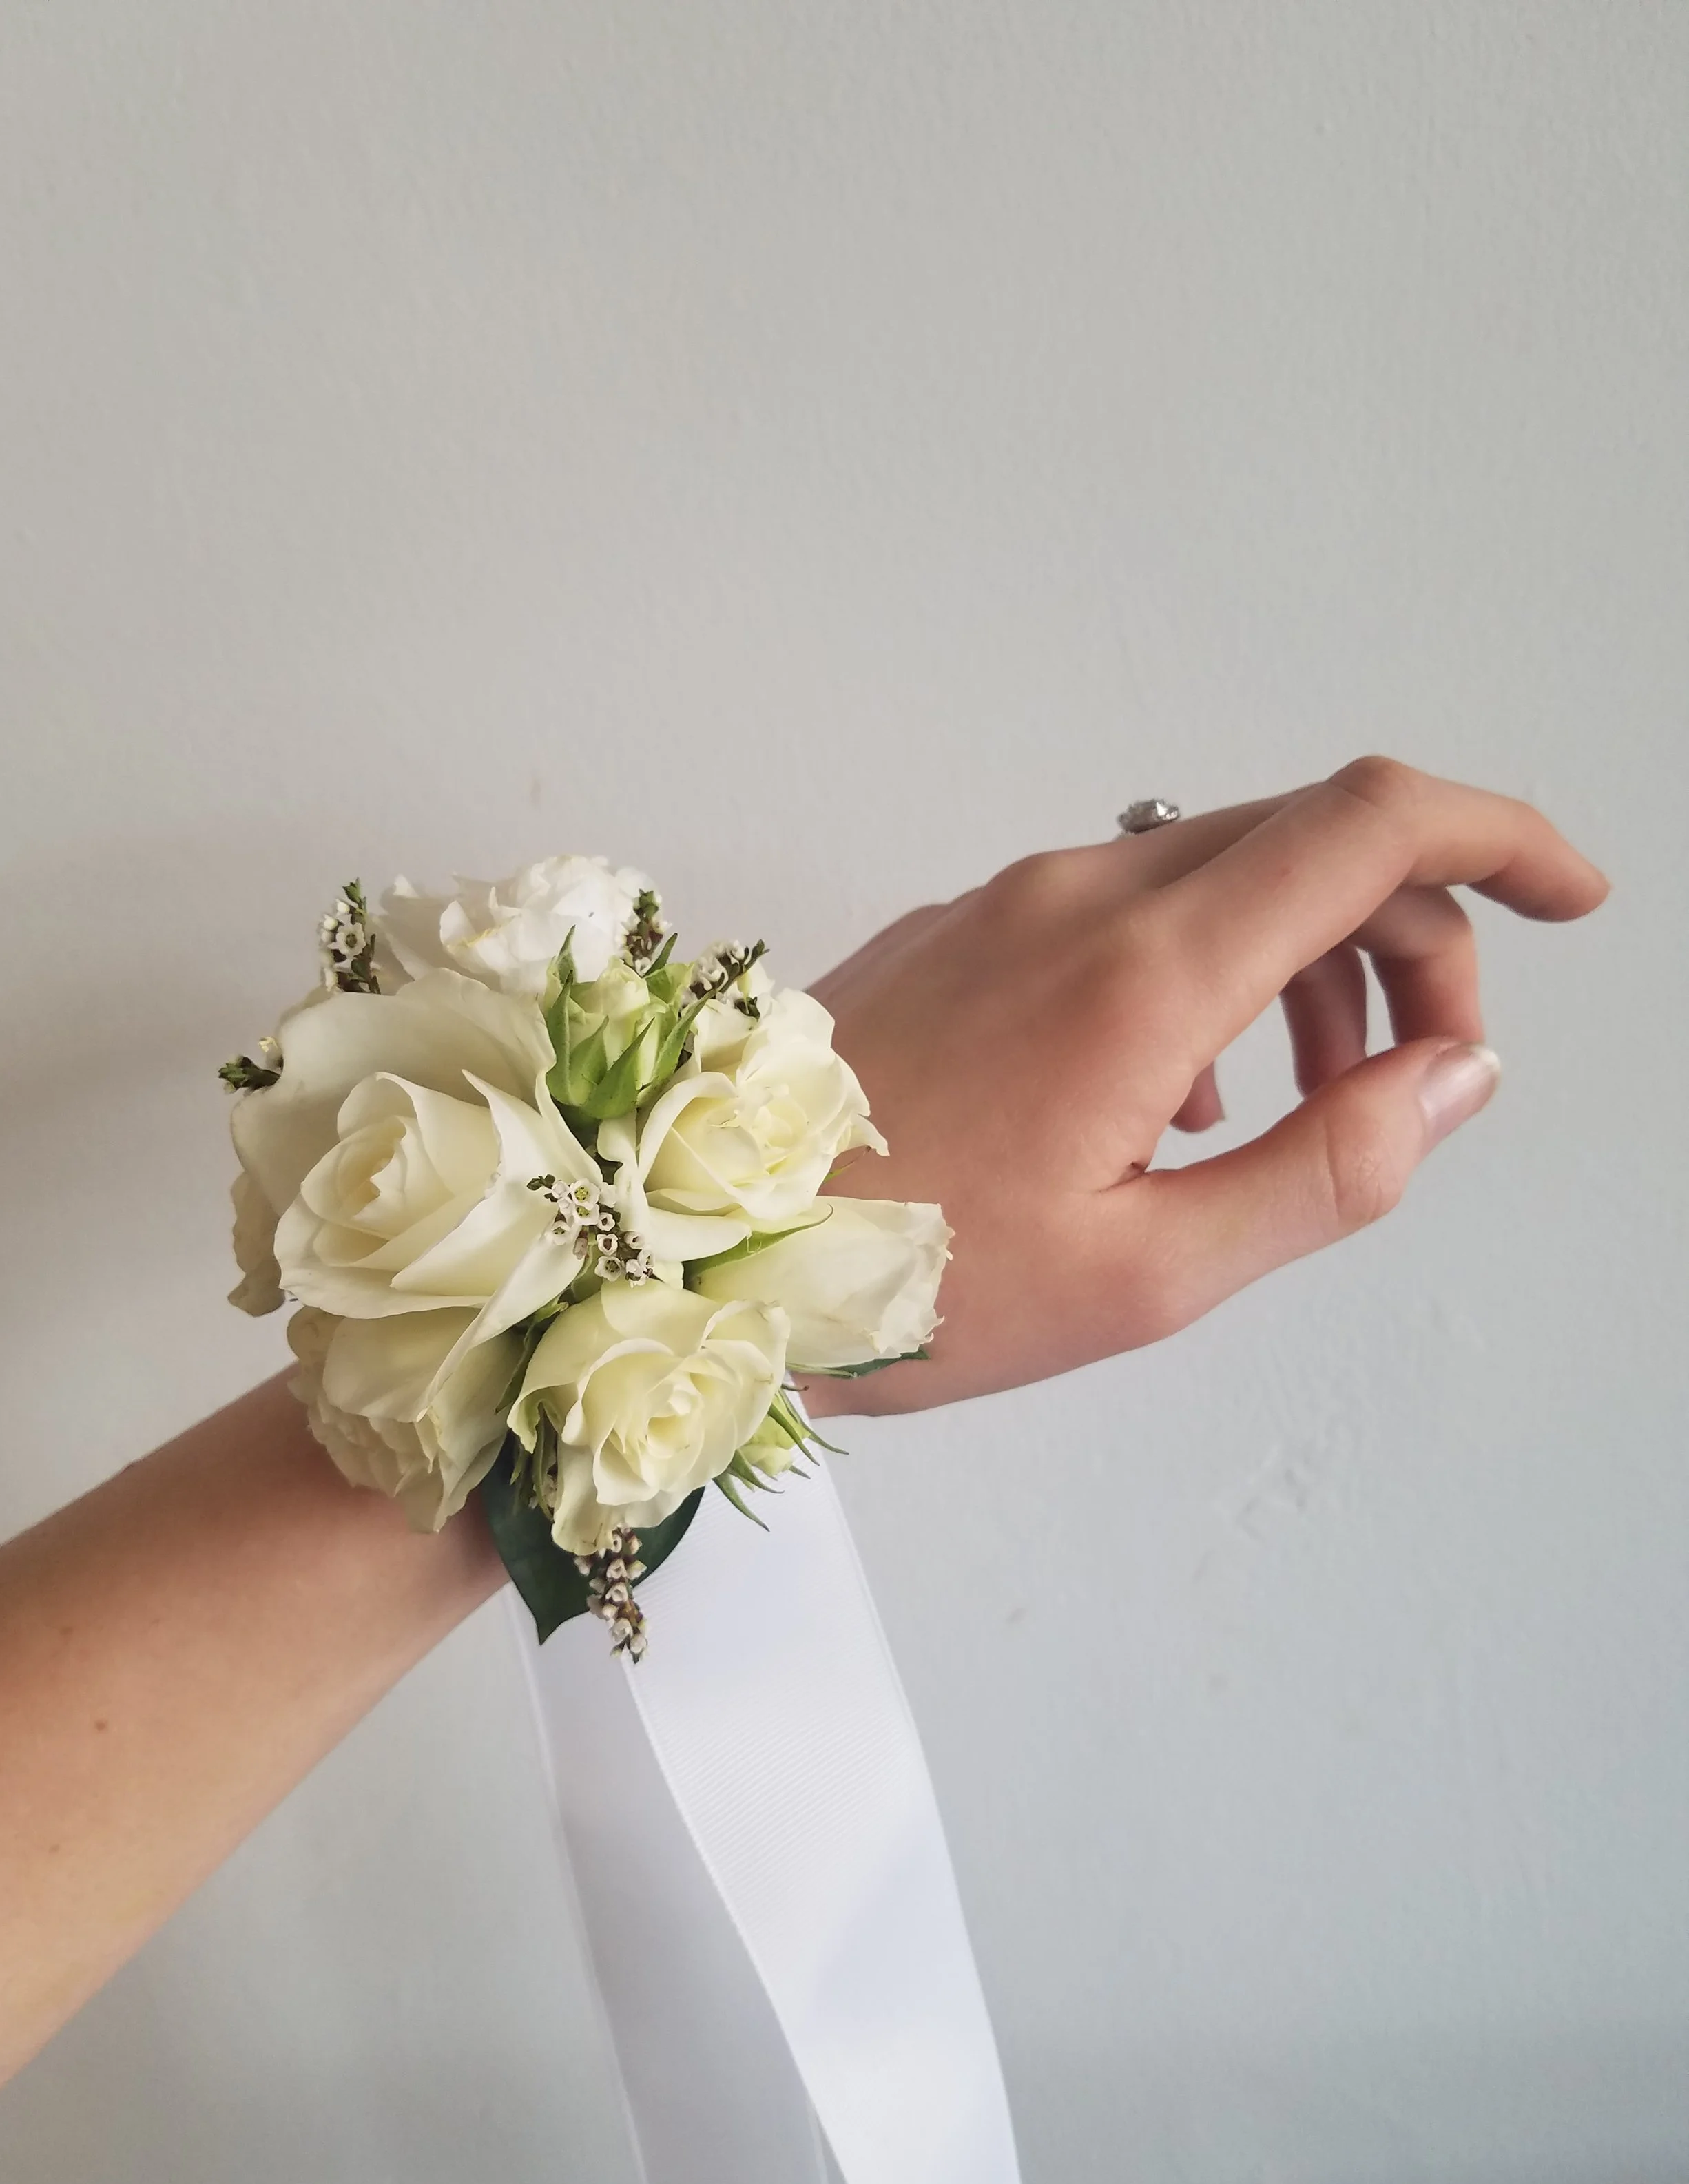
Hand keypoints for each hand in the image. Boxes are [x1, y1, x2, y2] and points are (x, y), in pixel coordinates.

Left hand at [804, 758, 1607, 1413]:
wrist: (685, 1243)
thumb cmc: (908, 1283)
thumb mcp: (1148, 1271)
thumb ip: (1328, 1167)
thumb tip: (1455, 1075)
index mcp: (1144, 972)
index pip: (1371, 823)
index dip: (1501, 837)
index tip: (1575, 899)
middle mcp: (1080, 896)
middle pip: (1311, 842)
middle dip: (1414, 937)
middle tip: (1427, 1077)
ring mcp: (1007, 901)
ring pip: (1219, 872)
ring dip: (1310, 962)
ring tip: (1309, 1103)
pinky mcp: (958, 930)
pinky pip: (1126, 908)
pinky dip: (1209, 972)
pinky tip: (1186, 1099)